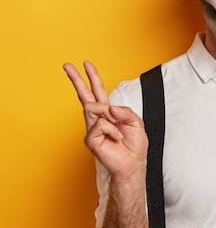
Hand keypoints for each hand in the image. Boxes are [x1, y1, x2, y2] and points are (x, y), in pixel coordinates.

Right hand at [63, 61, 148, 179]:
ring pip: (93, 108)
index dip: (93, 77)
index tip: (86, 64)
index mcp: (109, 112)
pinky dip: (112, 129)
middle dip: (76, 79)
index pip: (98, 92)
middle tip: (67, 65)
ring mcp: (92, 128)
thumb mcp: (137, 123)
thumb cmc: (134, 145)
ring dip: (108, 114)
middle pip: (85, 95)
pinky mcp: (90, 138)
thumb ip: (125, 111)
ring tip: (117, 128)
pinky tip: (115, 138)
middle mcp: (98, 118)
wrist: (133, 163)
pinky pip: (101, 124)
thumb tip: (109, 107)